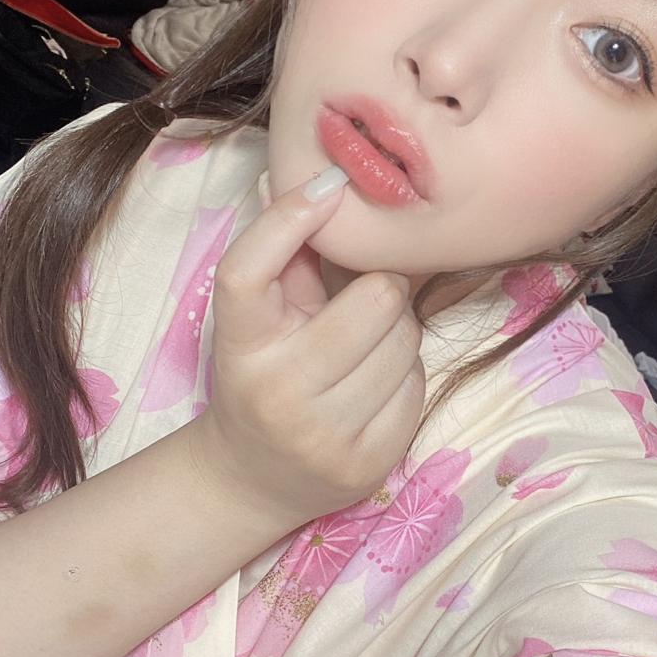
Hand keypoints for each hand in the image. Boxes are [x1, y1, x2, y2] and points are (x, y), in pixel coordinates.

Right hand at [188, 171, 424, 529]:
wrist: (250, 479)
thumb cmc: (261, 374)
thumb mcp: (259, 319)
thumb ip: (288, 255)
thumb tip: (326, 178)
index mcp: (237, 343)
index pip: (247, 270)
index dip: (288, 219)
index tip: (329, 186)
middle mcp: (275, 390)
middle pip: (375, 299)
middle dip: (383, 288)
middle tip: (367, 301)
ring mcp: (322, 435)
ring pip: (408, 341)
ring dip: (399, 334)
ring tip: (366, 350)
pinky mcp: (365, 465)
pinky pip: (419, 388)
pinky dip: (406, 377)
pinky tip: (375, 389)